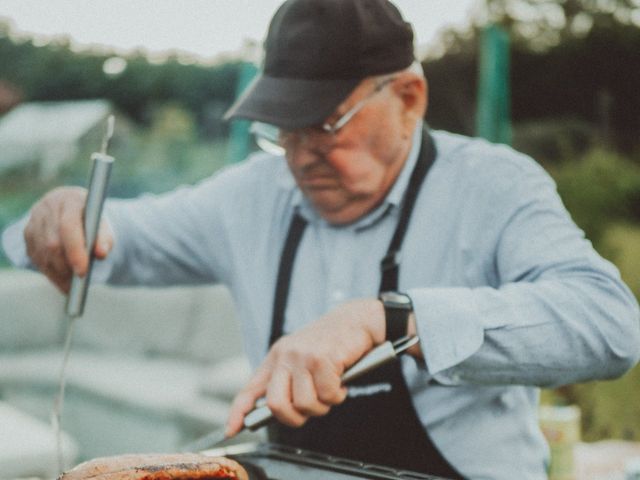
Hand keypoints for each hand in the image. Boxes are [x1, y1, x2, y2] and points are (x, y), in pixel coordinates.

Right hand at [23, 186, 113, 292]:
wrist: (70, 206)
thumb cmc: (90, 218)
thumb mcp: (102, 223)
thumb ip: (104, 237)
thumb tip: (101, 253)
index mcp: (70, 200)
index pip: (68, 227)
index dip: (75, 251)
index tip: (83, 271)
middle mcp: (48, 208)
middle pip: (53, 243)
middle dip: (67, 265)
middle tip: (79, 279)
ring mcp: (34, 220)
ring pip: (43, 253)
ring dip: (59, 272)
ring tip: (74, 283)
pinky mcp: (28, 233)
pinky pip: (36, 258)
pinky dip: (51, 273)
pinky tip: (63, 280)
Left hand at [225, 298, 385, 436]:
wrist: (357, 319)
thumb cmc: (332, 343)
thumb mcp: (303, 357)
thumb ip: (289, 379)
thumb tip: (280, 410)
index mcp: (277, 356)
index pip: (251, 388)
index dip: (238, 412)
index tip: (231, 430)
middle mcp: (286, 355)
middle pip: (276, 404)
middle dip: (294, 418)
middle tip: (310, 411)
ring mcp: (303, 356)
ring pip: (304, 404)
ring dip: (323, 406)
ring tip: (331, 390)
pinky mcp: (323, 359)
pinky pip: (328, 396)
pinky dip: (338, 395)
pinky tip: (342, 382)